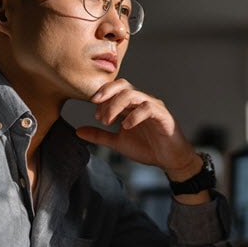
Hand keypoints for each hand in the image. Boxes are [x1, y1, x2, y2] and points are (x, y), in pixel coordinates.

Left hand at [74, 79, 199, 177]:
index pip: (114, 90)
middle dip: (107, 95)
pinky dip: (134, 115)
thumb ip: (99, 135)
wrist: (170, 160)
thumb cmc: (148, 148)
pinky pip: (147, 108)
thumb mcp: (118, 142)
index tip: (95, 114)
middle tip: (97, 112)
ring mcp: (153, 106)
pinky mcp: (163, 115)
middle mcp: (141, 101)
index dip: (102, 98)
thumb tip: (77, 131)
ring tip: (108, 122)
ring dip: (116, 106)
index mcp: (131, 105)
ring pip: (133, 94)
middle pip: (123, 86)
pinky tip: (126, 126)